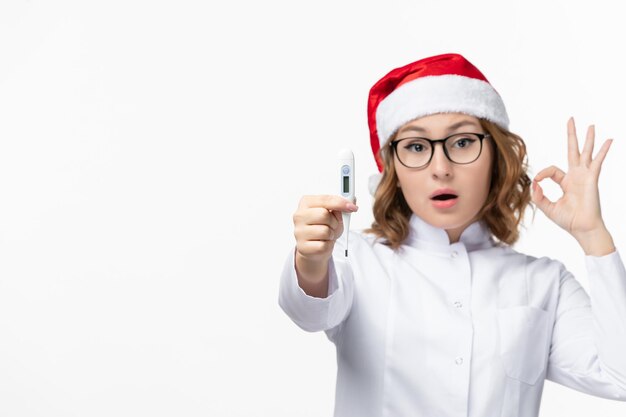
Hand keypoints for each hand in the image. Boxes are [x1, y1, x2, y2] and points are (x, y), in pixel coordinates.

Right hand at [293, 195, 357, 279]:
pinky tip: (322, 243)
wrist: (314, 247)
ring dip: (331, 234)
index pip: (325, 199)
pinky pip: (323, 245)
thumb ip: (340, 206)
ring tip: (326, 235)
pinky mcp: (302, 246)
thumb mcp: (333, 214)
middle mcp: (299, 215)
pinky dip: (328, 245)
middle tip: (332, 225)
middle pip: (324, 215)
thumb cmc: (323, 227)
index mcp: (306, 203)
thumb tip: (351, 204)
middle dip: (334, 221)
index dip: (341, 203)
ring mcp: (299, 231)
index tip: (352, 207)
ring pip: (325, 231)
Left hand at [532, 117, 614, 254]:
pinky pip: (597, 162)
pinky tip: (608, 140)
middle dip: (571, 136)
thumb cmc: (568, 220)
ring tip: (591, 125)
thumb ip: (538, 196)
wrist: (582, 229)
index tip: (537, 182)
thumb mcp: (547, 207)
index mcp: (566, 182)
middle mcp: (576, 176)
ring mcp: (585, 176)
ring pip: (586, 153)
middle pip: (573, 151)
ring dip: (588, 139)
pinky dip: (602, 151)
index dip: (542, 174)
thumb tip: (533, 183)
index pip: (552, 170)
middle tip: (571, 119)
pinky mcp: (592, 179)